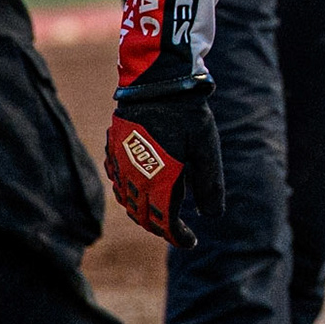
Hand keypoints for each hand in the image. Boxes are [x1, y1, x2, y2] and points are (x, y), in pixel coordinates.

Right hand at [105, 84, 223, 246]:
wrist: (158, 81)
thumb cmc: (188, 114)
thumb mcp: (207, 148)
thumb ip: (209, 183)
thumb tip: (212, 216)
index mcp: (158, 180)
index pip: (164, 222)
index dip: (178, 236)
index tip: (191, 242)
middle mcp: (133, 178)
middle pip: (143, 216)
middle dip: (161, 227)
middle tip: (180, 230)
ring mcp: (118, 164)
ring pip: (127, 201)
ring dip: (144, 211)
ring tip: (163, 212)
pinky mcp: (112, 151)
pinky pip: (117, 182)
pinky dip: (130, 193)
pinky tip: (143, 188)